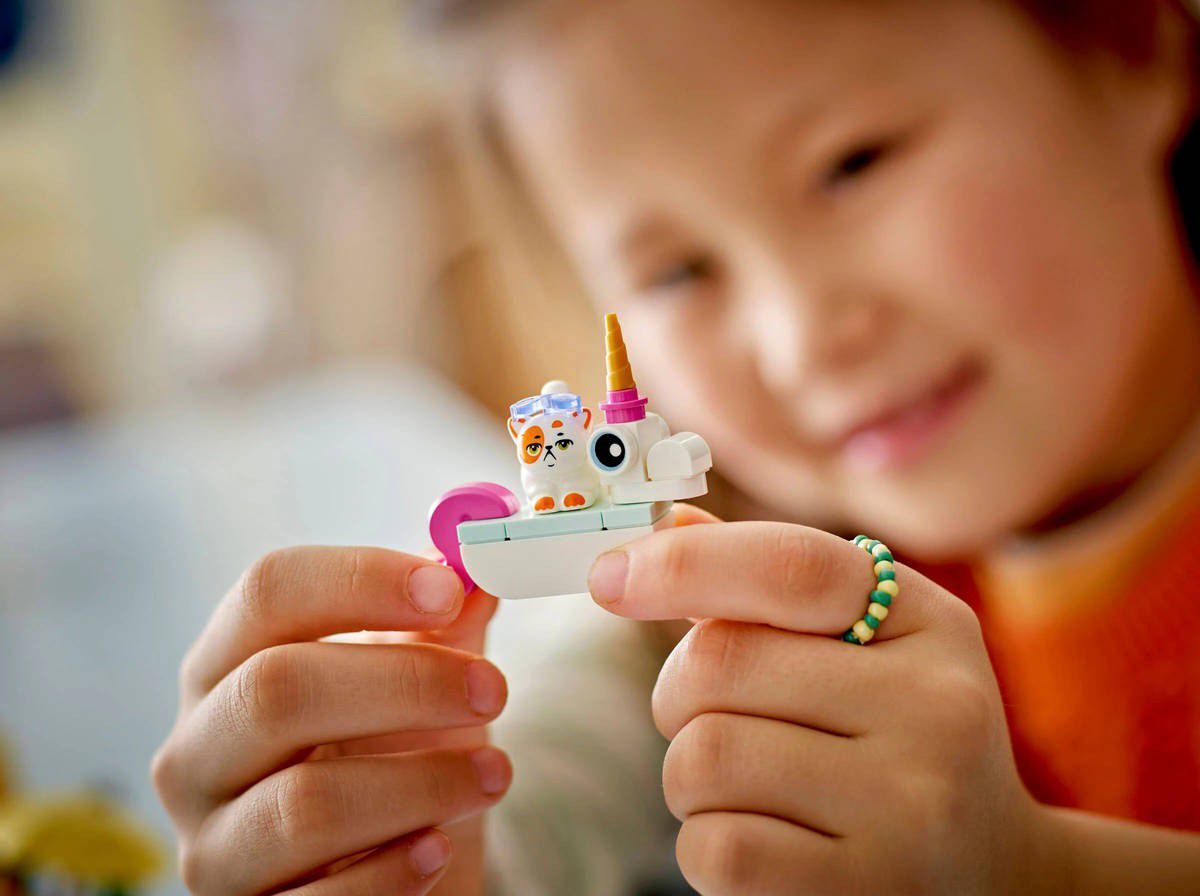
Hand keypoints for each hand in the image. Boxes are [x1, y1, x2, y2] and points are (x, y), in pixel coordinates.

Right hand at [152, 547, 510, 895]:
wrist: (378, 870)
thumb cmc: (388, 755)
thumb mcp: (416, 680)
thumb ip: (444, 624)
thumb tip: (482, 563)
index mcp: (227, 665)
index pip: (268, 591)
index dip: (361, 580)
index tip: (450, 591)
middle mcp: (197, 751)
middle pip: (276, 689)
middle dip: (403, 684)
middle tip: (492, 690)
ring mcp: (213, 845)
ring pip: (302, 805)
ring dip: (419, 783)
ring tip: (493, 774)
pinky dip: (392, 871)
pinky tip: (440, 848)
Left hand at [588, 518, 1054, 895]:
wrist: (992, 875)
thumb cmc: (901, 739)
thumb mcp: (869, 646)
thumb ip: (770, 587)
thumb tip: (666, 524)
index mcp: (927, 622)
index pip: (790, 567)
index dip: (684, 563)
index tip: (607, 577)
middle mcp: (935, 707)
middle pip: (720, 664)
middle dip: (679, 692)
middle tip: (704, 716)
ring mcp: (910, 806)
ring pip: (704, 757)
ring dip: (688, 776)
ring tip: (743, 787)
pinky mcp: (867, 890)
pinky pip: (716, 849)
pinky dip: (706, 845)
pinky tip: (760, 842)